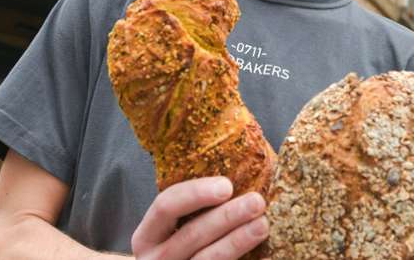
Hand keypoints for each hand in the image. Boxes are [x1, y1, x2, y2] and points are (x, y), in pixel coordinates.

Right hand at [131, 177, 267, 259]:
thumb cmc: (180, 245)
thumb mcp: (172, 228)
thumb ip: (193, 206)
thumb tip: (238, 163)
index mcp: (147, 236)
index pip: (166, 206)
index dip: (196, 193)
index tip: (227, 185)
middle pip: (192, 235)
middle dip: (227, 216)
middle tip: (257, 201)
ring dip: (237, 241)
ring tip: (263, 225)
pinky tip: (266, 256)